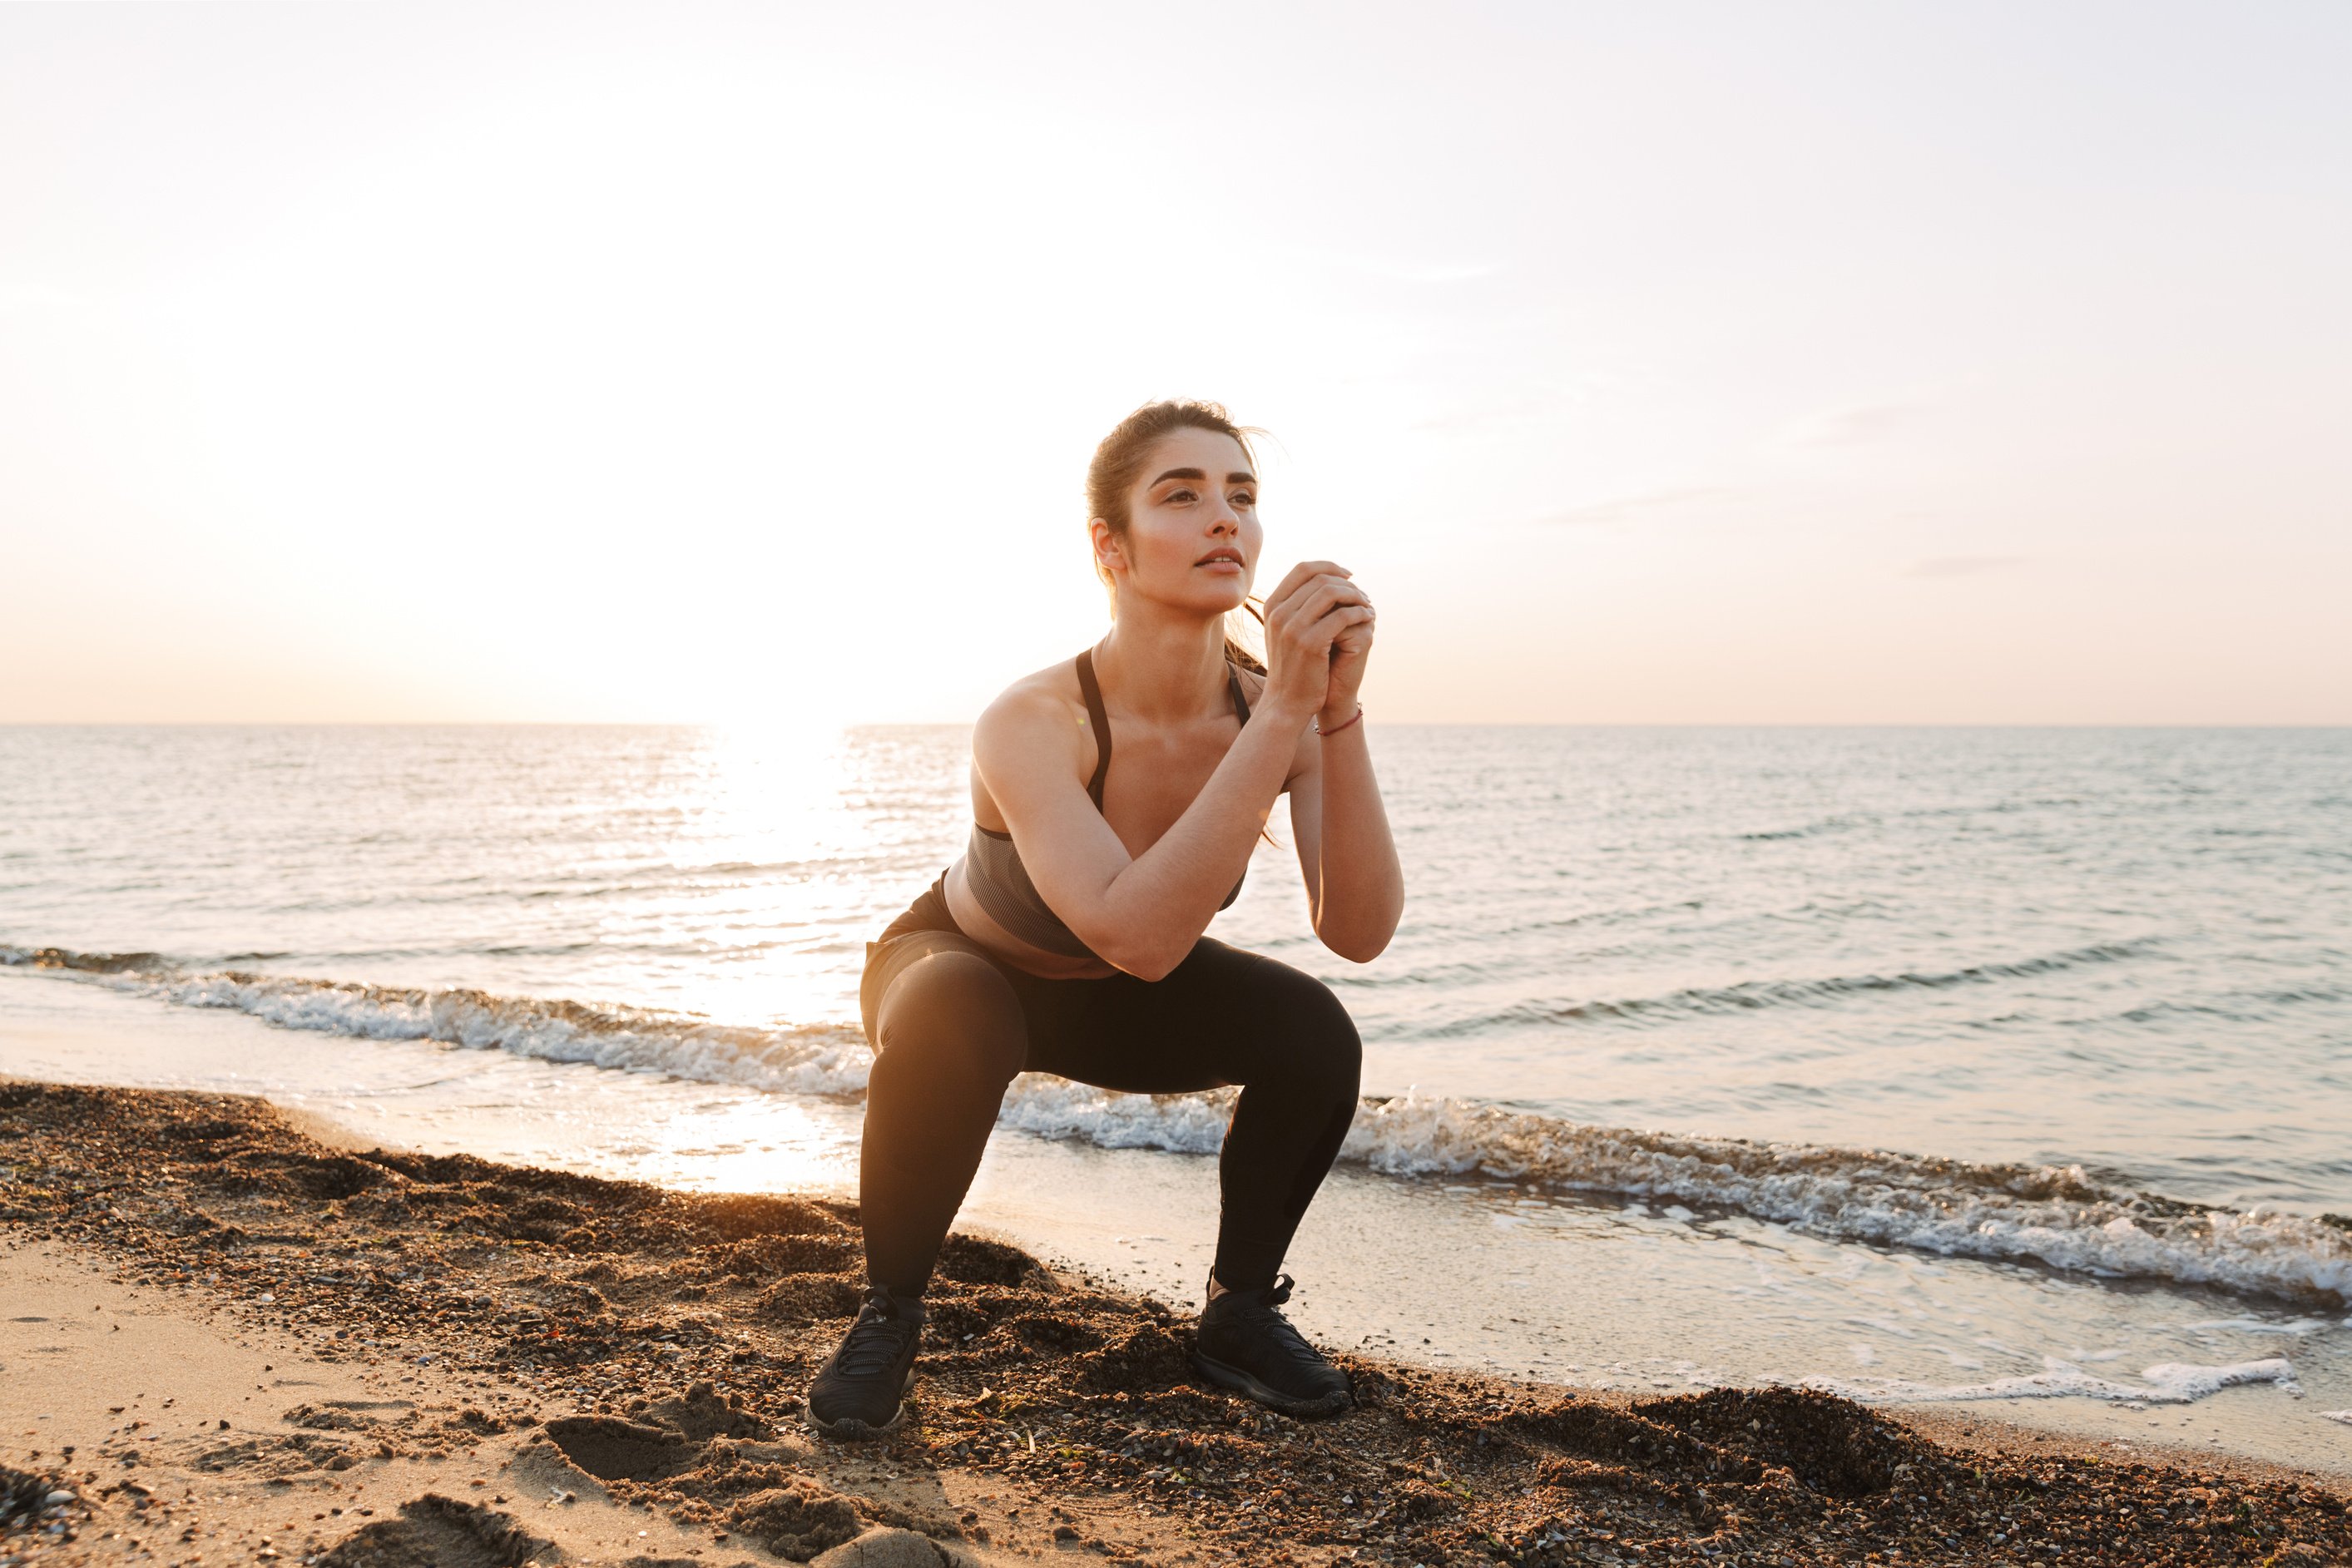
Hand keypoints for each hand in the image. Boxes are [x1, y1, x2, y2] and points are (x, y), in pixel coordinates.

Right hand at [1259, 559, 1374, 721]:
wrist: (1286, 703)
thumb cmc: (1292, 668)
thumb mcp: (1286, 633)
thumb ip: (1297, 608)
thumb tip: (1323, 581)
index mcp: (1272, 606)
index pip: (1302, 569)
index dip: (1329, 567)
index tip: (1348, 576)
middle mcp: (1279, 613)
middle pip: (1319, 578)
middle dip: (1347, 583)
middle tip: (1363, 595)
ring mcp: (1292, 627)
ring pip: (1331, 593)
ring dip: (1355, 596)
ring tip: (1367, 606)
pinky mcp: (1310, 643)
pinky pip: (1342, 616)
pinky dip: (1359, 613)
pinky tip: (1368, 618)